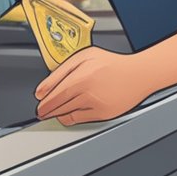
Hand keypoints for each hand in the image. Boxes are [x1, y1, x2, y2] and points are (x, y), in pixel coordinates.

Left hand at [34, 47, 153, 125]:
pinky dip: (69, 118)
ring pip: (66, 113)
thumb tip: (45, 87)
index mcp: (82, 75)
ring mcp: (95, 104)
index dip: (43, 98)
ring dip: (56, 114)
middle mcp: (87, 90)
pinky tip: (66, 115)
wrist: (137, 75)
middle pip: (58, 104)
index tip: (38, 100)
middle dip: (46, 109)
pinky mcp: (102, 114)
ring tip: (51, 112)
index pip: (54, 91)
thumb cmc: (112, 64)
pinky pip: (79, 119)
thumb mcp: (84, 56)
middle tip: (41, 110)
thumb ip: (63, 69)